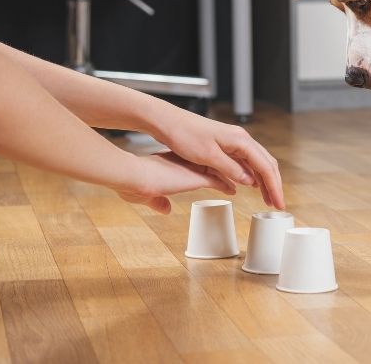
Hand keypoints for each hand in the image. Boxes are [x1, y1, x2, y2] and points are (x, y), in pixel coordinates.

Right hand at [118, 151, 235, 213]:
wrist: (134, 175)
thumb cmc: (133, 183)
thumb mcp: (146, 194)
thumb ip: (157, 202)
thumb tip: (165, 209)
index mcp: (174, 161)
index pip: (196, 163)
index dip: (205, 168)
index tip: (211, 172)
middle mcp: (187, 161)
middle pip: (212, 164)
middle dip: (224, 170)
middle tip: (234, 175)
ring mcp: (193, 168)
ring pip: (218, 171)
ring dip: (229, 178)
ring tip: (237, 184)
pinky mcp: (197, 176)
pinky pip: (218, 180)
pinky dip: (227, 185)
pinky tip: (235, 190)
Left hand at [152, 109, 284, 209]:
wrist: (169, 122)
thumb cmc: (185, 136)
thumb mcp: (208, 156)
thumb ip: (230, 169)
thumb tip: (250, 182)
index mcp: (240, 140)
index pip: (265, 166)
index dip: (274, 187)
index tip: (279, 203)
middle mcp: (241, 139)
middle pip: (266, 164)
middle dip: (274, 185)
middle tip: (277, 205)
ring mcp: (234, 141)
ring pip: (257, 163)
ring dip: (264, 181)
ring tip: (268, 199)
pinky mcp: (226, 145)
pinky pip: (246, 161)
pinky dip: (252, 175)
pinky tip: (252, 186)